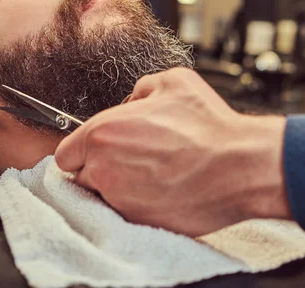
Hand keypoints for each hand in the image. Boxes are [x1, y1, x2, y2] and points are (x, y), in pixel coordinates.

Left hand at [55, 68, 290, 236]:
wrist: (238, 166)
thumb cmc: (208, 125)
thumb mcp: (173, 82)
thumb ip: (141, 89)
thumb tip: (134, 100)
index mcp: (102, 133)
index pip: (66, 153)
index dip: (82, 151)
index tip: (97, 152)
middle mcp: (102, 168)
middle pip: (82, 177)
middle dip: (99, 171)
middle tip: (131, 163)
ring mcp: (119, 200)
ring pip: (103, 198)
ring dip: (117, 190)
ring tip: (151, 178)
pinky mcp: (138, 222)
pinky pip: (124, 215)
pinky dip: (137, 207)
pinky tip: (161, 193)